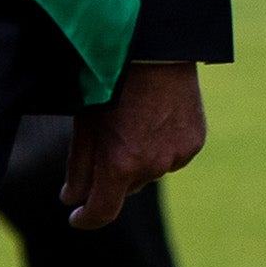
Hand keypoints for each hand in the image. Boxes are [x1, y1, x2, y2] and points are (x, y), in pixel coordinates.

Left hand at [63, 62, 206, 228]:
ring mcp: (177, 155)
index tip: (76, 216)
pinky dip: (161, 147)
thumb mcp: (86, 123)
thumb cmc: (111, 81)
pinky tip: (155, 119)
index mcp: (120, 164)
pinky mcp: (194, 142)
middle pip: (126, 187)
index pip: (102, 212)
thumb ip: (79, 166)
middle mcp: (152, 167)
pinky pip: (172, 156)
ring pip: (150, 171)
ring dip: (139, 160)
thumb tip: (71, 198)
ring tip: (133, 122)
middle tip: (106, 140)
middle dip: (112, 175)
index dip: (86, 218)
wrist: (155, 48)